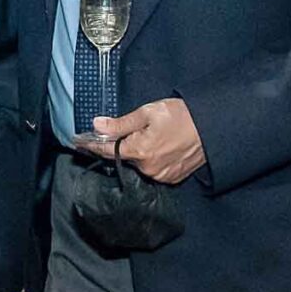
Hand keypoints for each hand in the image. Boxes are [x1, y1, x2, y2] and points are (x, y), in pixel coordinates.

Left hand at [90, 98, 205, 184]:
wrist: (213, 127)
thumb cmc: (182, 116)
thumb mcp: (148, 112)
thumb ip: (120, 123)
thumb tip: (97, 125)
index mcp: (139, 151)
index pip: (106, 150)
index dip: (91, 145)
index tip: (77, 142)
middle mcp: (148, 168)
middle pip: (124, 157)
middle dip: (123, 144)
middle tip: (136, 128)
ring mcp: (161, 176)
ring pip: (139, 164)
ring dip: (139, 152)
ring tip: (156, 135)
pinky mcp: (172, 178)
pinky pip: (153, 170)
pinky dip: (152, 159)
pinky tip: (163, 146)